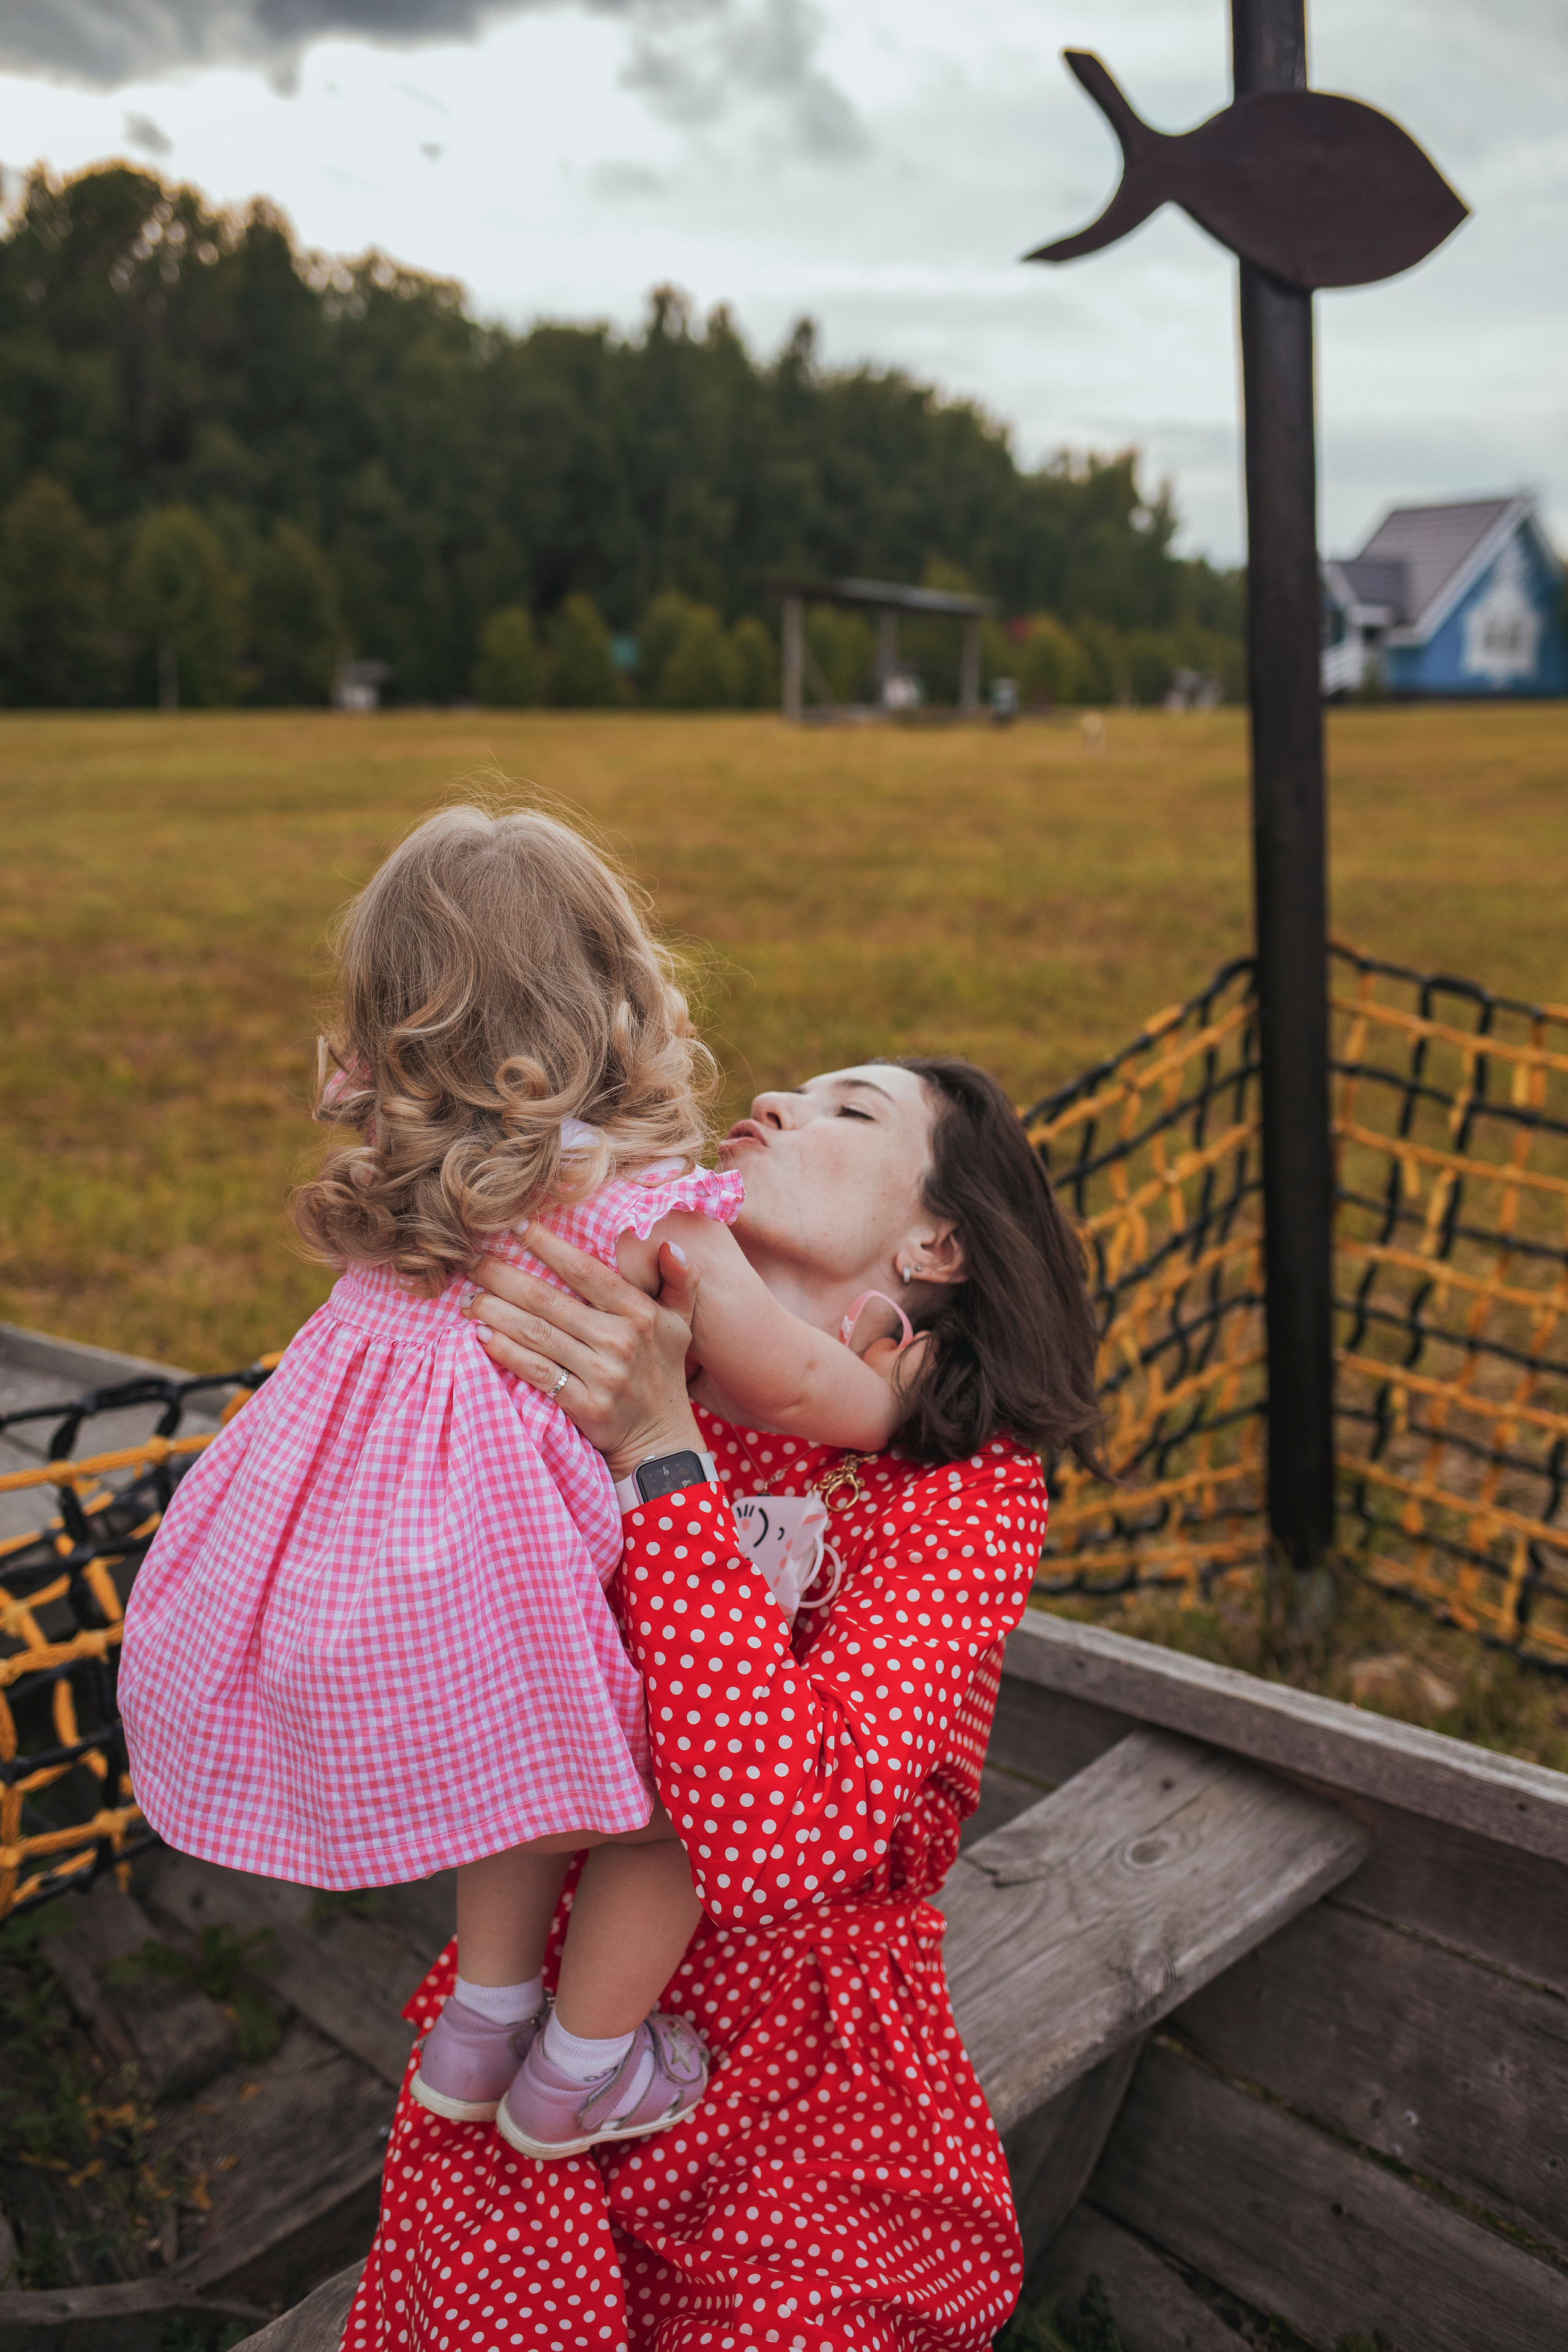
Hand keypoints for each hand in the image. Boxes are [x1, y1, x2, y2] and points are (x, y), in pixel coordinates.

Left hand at [463, 1227, 703, 1480]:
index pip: (584, 1270)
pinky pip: (535, 1371)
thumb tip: (672, 1244)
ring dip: (495, 1312)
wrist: (661, 1441)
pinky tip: (481, 1336)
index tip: (513, 1226)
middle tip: (471, 1261)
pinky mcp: (584, 1404)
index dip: (546, 1245)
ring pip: (535, 1334)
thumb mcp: (680, 1324)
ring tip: (468, 1298)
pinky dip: (505, 1352)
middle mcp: (620, 1339)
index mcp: (639, 1312)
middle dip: (503, 1276)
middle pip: (548, 1300)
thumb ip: (680, 1281)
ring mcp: (602, 1373)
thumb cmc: (663, 1372)